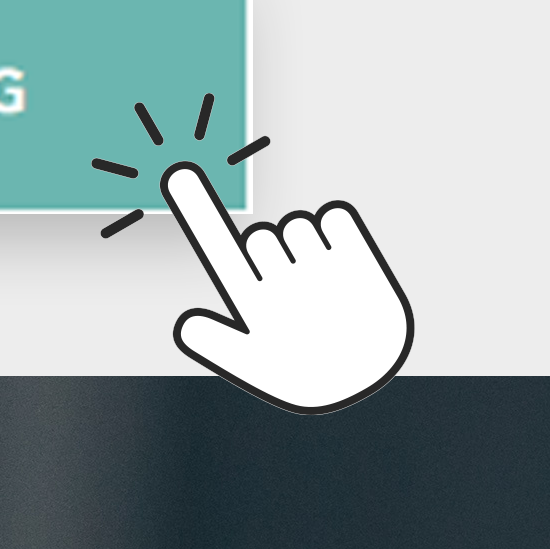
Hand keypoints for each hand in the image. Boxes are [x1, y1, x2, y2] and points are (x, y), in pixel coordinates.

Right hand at [153, 161, 414, 411]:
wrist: (370, 376)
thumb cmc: (306, 371)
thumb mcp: (255, 365)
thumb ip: (215, 343)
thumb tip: (186, 323)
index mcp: (257, 308)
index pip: (218, 250)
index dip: (197, 209)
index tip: (179, 172)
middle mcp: (288, 287)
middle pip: (262, 236)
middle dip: (271, 254)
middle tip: (291, 286)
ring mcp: (325, 273)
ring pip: (298, 226)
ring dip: (304, 246)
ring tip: (318, 282)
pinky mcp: (358, 260)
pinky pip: (335, 218)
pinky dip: (336, 233)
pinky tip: (340, 265)